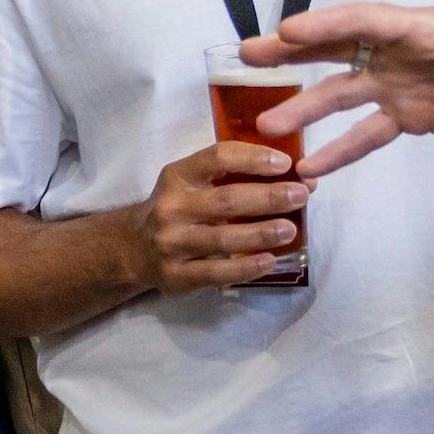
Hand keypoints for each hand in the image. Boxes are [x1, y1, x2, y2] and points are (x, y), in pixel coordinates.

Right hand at [131, 141, 313, 294]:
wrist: (134, 248)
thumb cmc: (178, 208)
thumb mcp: (193, 183)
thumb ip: (236, 178)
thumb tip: (298, 178)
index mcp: (178, 175)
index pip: (217, 158)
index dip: (253, 158)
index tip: (285, 163)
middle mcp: (171, 207)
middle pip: (226, 200)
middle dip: (268, 197)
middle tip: (300, 196)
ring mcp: (172, 243)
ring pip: (223, 238)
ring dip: (262, 233)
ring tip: (290, 229)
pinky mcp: (176, 275)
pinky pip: (216, 272)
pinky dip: (246, 267)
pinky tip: (269, 261)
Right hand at [247, 3, 433, 170]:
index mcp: (421, 29)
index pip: (366, 22)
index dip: (327, 24)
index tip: (287, 29)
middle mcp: (399, 53)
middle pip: (338, 48)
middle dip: (293, 51)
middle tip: (248, 55)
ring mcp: (398, 84)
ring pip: (342, 93)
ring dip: (305, 107)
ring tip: (265, 126)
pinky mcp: (407, 115)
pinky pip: (366, 133)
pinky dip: (340, 150)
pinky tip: (311, 167)